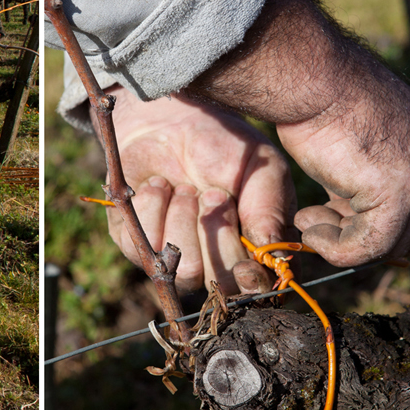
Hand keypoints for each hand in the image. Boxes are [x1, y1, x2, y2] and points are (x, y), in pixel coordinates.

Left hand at [106, 88, 293, 293]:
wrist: (167, 119)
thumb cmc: (223, 145)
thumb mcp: (261, 169)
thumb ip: (269, 211)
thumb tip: (274, 257)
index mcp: (254, 248)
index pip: (259, 290)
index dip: (253, 284)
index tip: (246, 266)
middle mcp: (215, 261)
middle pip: (221, 285)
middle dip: (218, 235)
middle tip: (213, 194)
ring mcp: (174, 257)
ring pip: (185, 269)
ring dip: (185, 219)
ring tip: (185, 188)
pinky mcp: (135, 244)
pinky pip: (143, 247)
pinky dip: (154, 208)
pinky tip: (159, 186)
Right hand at [276, 67, 409, 263]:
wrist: (309, 78)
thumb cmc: (317, 98)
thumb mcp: (356, 142)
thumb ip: (368, 176)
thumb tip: (352, 214)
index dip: (395, 227)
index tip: (345, 218)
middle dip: (372, 239)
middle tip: (324, 220)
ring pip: (393, 244)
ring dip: (346, 243)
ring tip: (308, 221)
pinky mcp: (395, 193)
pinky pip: (369, 245)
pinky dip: (336, 248)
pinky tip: (308, 226)